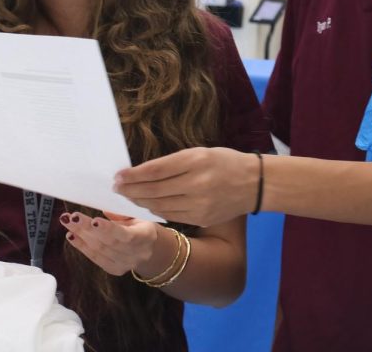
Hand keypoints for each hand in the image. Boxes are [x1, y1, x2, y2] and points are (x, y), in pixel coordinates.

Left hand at [60, 211, 158, 276]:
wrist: (150, 249)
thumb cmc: (142, 226)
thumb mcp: (138, 216)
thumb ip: (122, 214)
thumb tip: (105, 210)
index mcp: (145, 237)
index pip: (125, 235)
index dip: (109, 229)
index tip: (94, 220)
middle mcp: (135, 254)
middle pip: (107, 242)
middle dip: (87, 229)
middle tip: (72, 217)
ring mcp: (124, 264)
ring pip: (99, 250)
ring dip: (81, 236)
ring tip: (68, 222)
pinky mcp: (114, 269)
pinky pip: (95, 258)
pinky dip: (82, 246)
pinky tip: (72, 236)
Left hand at [113, 147, 258, 226]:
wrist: (254, 184)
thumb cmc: (224, 162)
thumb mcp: (200, 153)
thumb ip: (174, 163)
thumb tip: (144, 172)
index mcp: (196, 161)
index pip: (156, 170)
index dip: (134, 175)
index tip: (119, 176)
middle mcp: (197, 183)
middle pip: (155, 190)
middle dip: (132, 190)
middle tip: (117, 188)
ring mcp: (200, 204)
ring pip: (160, 205)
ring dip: (141, 202)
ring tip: (129, 197)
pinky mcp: (202, 218)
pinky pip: (172, 215)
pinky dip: (157, 210)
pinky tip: (148, 205)